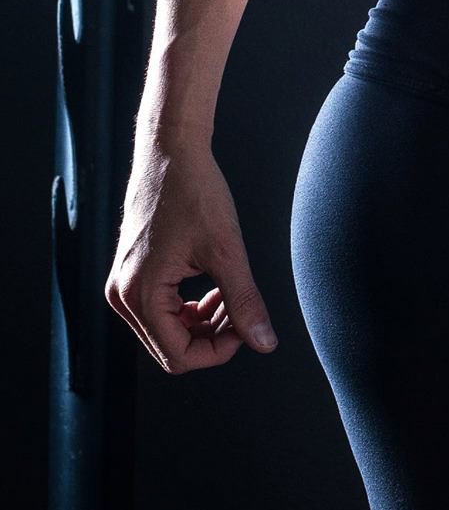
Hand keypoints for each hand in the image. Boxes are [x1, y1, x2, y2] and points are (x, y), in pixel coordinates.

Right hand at [106, 138, 279, 373]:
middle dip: (212, 337)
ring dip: (204, 324)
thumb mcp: (227, 250)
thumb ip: (245, 302)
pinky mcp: (131, 274)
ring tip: (231, 297)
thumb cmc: (194, 191)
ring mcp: (124, 285)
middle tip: (242, 310)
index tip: (246, 326)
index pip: (179, 357)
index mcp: (140, 294)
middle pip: (172, 349)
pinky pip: (161, 312)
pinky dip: (190, 309)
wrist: (171, 153)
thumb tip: (264, 343)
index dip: (220, 350)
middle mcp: (123, 295)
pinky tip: (214, 290)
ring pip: (168, 333)